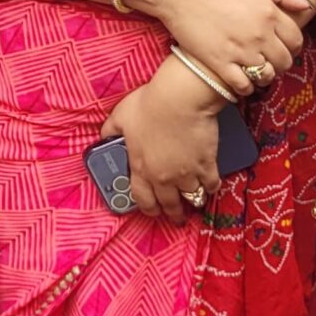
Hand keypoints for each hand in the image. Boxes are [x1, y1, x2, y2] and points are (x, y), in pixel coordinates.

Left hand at [101, 56, 222, 224]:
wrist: (179, 99)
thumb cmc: (149, 105)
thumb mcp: (120, 116)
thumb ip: (110, 130)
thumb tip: (104, 136)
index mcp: (140, 167)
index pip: (142, 198)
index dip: (148, 208)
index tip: (152, 211)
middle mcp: (163, 176)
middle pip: (170, 204)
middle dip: (174, 213)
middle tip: (177, 216)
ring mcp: (186, 174)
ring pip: (192, 197)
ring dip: (194, 200)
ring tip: (196, 199)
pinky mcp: (206, 166)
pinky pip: (210, 184)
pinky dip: (210, 186)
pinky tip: (209, 184)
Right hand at [123, 0, 308, 96]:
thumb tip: (306, 5)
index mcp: (269, 13)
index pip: (296, 39)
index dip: (293, 45)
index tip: (285, 45)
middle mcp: (259, 35)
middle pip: (285, 60)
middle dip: (282, 61)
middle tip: (271, 58)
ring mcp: (240, 51)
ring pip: (266, 75)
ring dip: (266, 75)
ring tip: (258, 69)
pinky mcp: (220, 63)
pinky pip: (243, 85)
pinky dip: (247, 86)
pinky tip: (243, 80)